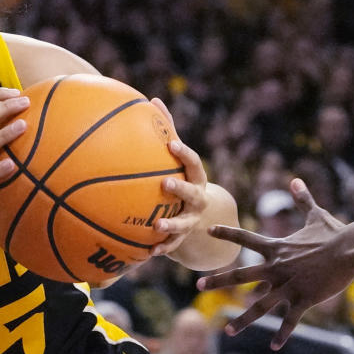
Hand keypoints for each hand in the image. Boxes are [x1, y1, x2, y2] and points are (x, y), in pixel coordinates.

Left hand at [146, 98, 207, 257]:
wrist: (205, 218)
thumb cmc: (184, 179)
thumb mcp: (180, 159)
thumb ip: (168, 131)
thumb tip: (154, 99)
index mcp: (196, 178)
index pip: (193, 164)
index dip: (184, 154)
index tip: (172, 144)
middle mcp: (197, 200)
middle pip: (192, 194)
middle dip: (180, 189)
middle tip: (165, 184)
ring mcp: (192, 221)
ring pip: (183, 225)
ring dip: (170, 226)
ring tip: (156, 226)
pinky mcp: (183, 239)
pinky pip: (172, 246)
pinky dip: (161, 249)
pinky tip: (148, 253)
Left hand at [196, 178, 347, 347]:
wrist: (351, 249)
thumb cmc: (334, 233)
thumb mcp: (316, 214)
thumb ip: (303, 199)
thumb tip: (296, 180)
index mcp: (277, 248)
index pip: (245, 238)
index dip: (226, 233)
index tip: (208, 230)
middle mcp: (276, 267)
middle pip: (241, 275)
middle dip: (218, 280)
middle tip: (199, 285)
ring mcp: (288, 285)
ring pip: (260, 305)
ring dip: (243, 319)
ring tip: (228, 329)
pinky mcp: (303, 299)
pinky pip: (289, 320)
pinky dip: (282, 334)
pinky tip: (274, 347)